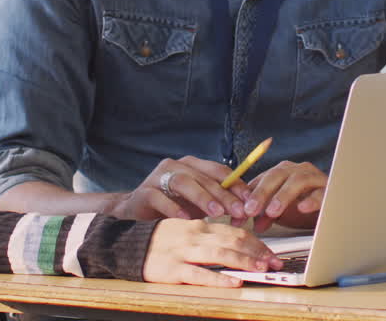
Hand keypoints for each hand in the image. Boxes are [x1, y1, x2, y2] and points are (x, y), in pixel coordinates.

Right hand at [103, 157, 248, 221]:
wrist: (134, 214)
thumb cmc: (172, 209)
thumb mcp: (198, 204)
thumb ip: (218, 201)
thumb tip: (247, 209)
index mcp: (192, 165)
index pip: (219, 171)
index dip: (237, 185)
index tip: (251, 201)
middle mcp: (175, 166)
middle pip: (204, 177)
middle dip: (224, 195)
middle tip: (239, 211)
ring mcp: (157, 177)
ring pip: (184, 182)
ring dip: (202, 197)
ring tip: (216, 214)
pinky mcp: (143, 192)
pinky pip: (160, 197)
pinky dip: (173, 208)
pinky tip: (185, 220)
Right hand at [141, 218, 281, 286]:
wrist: (125, 245)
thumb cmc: (158, 240)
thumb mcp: (185, 230)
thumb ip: (208, 234)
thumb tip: (234, 241)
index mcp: (199, 226)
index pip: (234, 231)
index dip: (256, 242)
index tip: (272, 253)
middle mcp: (194, 235)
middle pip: (232, 240)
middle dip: (257, 252)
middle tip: (275, 262)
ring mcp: (183, 251)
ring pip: (219, 253)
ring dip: (244, 261)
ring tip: (262, 269)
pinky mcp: (172, 269)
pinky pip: (199, 274)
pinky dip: (218, 278)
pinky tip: (233, 282)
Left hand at [243, 160, 326, 232]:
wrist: (332, 208)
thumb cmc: (303, 206)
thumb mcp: (279, 210)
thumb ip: (261, 213)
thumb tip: (240, 221)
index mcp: (282, 172)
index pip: (261, 179)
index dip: (247, 196)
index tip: (237, 215)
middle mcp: (298, 170)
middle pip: (277, 175)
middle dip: (261, 193)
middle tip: (250, 211)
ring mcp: (315, 178)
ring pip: (298, 180)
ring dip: (283, 196)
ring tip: (272, 212)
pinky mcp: (330, 189)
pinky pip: (321, 192)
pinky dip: (311, 200)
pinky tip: (302, 208)